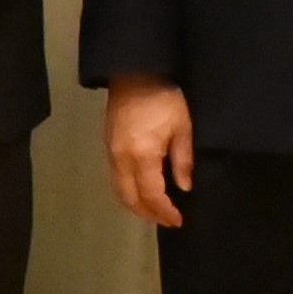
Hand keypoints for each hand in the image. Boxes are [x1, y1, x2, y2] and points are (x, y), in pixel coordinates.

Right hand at [104, 73, 193, 227]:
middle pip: (130, 197)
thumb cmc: (164, 99)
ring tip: (153, 211)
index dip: (164, 211)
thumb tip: (184, 187)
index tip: (178, 220)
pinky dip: (127, 191)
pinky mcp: (108, 145)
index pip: (151, 194)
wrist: (135, 72)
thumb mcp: (182, 127)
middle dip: (147, 213)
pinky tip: (140, 191)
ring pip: (118, 190)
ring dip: (135, 205)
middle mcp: (121, 158)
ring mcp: (111, 152)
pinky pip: (115, 178)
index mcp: (142, 155)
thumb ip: (183, 160)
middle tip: (167, 221)